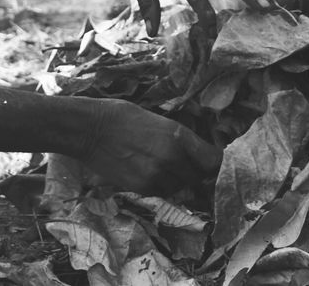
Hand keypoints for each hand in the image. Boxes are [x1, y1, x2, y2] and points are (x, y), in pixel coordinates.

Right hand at [79, 99, 221, 196]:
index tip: (216, 166)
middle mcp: (173, 158)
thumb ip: (179, 140)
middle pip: (198, 177)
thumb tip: (196, 155)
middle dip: (194, 172)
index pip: (213, 161)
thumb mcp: (158, 121)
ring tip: (157, 164)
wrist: (90, 129)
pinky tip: (146, 171)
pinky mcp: (143, 188)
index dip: (217, 165)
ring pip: (180, 187)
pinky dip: (160, 186)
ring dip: (176, 180)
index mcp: (178, 135)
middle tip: (181, 163)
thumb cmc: (122, 117)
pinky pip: (163, 192)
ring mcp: (158, 175)